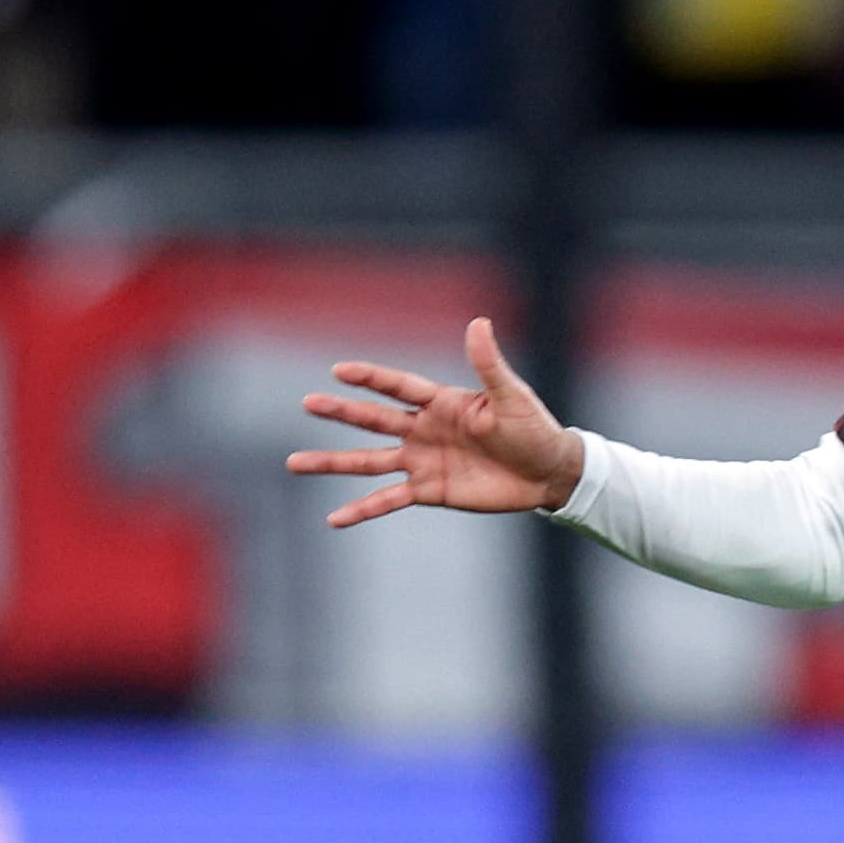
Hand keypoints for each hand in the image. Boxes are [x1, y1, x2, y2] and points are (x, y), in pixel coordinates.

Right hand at [286, 318, 582, 526]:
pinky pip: (388, 500)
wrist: (548, 473)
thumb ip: (489, 365)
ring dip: (333, 462)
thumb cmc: (534, 429)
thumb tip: (479, 322)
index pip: (399, 387)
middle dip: (341, 411)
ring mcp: (423, 461)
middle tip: (307, 403)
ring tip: (295, 462)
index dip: (372, 379)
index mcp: (442, 403)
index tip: (339, 371)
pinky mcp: (430, 491)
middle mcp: (425, 430)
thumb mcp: (511, 397)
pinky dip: (362, 509)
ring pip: (369, 461)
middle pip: (374, 419)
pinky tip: (334, 519)